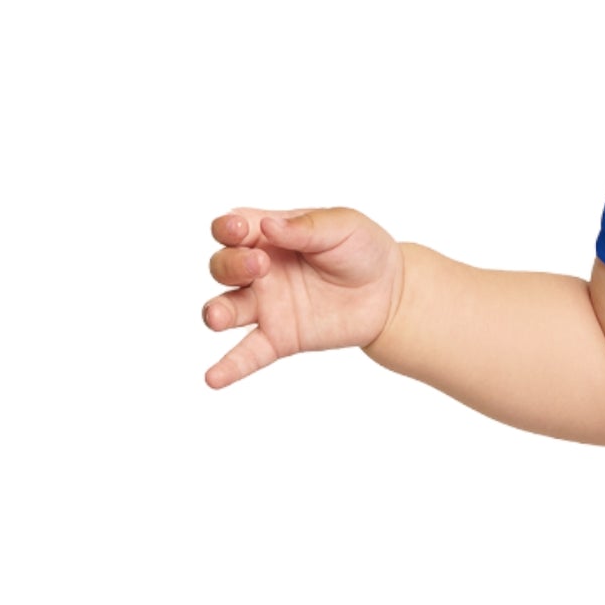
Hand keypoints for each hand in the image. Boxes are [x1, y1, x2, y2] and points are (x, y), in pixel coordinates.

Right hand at [202, 208, 404, 387]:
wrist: (391, 293)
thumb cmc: (362, 250)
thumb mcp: (343, 226)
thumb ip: (306, 226)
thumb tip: (268, 225)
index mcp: (268, 236)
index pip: (231, 230)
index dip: (226, 228)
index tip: (240, 229)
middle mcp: (258, 271)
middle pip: (222, 267)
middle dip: (231, 265)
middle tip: (260, 266)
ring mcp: (266, 306)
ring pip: (226, 308)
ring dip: (217, 311)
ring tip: (218, 318)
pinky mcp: (280, 337)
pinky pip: (248, 354)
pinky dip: (229, 367)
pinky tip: (213, 378)